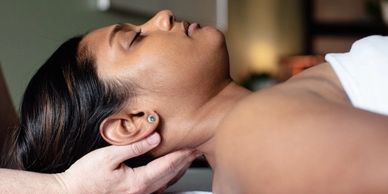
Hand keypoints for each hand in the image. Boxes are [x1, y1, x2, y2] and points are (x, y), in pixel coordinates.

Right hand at [54, 133, 198, 193]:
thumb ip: (134, 147)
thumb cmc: (85, 177)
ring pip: (166, 183)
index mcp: (138, 181)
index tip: (193, 146)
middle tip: (196, 151)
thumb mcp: (108, 157)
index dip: (182, 155)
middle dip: (184, 162)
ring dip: (178, 170)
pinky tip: (168, 174)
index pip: (167, 165)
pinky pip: (157, 189)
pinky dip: (167, 179)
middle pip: (170, 175)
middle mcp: (142, 193)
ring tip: (186, 159)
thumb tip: (155, 138)